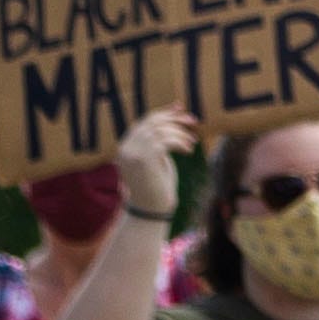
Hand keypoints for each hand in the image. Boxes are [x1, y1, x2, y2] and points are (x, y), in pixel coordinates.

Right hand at [114, 106, 196, 220]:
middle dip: (174, 118)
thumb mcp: (156, 161)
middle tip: (193, 121)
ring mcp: (132, 154)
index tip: (180, 108)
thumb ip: (158, 143)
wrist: (150, 211)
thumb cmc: (157, 188)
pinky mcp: (145, 160)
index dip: (163, 113)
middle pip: (151, 122)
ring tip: (191, 143)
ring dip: (180, 133)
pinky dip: (180, 142)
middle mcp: (125, 148)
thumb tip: (173, 121)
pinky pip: (165, 141)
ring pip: (159, 130)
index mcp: (125, 147)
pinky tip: (188, 150)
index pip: (143, 122)